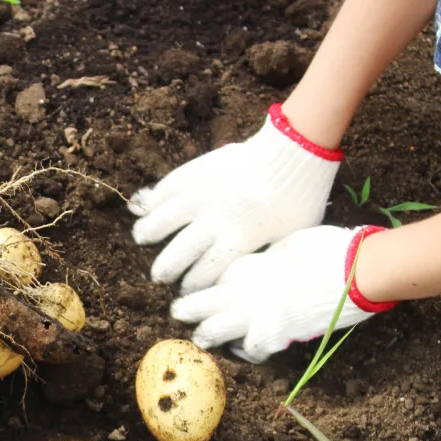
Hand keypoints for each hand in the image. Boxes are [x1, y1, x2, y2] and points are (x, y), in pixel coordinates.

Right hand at [130, 105, 342, 293]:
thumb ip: (266, 257)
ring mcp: (203, 192)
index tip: (185, 289)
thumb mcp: (291, 237)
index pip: (204, 272)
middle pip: (179, 252)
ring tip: (141, 239)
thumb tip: (248, 277)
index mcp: (238, 238)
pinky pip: (167, 187)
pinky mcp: (199, 170)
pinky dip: (153, 200)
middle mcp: (215, 218)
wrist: (296, 151)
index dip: (191, 284)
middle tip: (158, 276)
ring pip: (163, 218)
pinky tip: (146, 209)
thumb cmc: (299, 199)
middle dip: (165, 269)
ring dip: (148, 232)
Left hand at [171, 225, 394, 362]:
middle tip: (178, 314)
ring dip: (208, 335)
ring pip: (215, 328)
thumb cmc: (334, 249)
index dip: (207, 284)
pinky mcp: (277, 332)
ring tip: (201, 339)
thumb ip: (271, 256)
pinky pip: (252, 349)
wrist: (359, 268)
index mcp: (253, 262)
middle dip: (188, 309)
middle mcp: (249, 286)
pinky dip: (249, 352)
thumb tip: (266, 263)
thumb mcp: (292, 243)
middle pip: (203, 300)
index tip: (199, 289)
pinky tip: (246, 351)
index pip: (216, 276)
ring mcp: (260, 311)